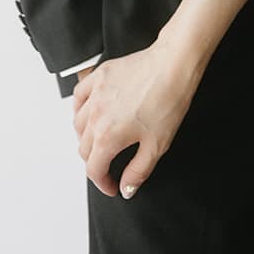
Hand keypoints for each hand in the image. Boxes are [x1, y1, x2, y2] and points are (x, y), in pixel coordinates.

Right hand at [73, 41, 198, 197]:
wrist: (175, 64)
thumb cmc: (169, 100)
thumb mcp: (157, 145)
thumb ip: (138, 172)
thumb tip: (125, 189)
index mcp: (107, 136)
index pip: (94, 170)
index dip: (103, 183)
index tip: (112, 185)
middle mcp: (95, 115)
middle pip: (84, 149)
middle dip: (96, 162)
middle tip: (110, 165)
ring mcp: (95, 93)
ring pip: (78, 124)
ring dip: (86, 137)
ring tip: (100, 140)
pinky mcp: (100, 75)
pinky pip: (79, 95)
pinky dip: (80, 107)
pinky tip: (89, 111)